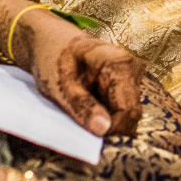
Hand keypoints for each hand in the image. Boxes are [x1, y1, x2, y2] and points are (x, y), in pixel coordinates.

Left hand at [15, 9, 145, 137]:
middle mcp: (131, 69)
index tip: (92, 141)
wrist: (48, 40)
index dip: (113, 130)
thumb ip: (82, 106)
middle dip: (111, 128)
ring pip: (127, 112)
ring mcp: (130, 76)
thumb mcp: (60, 85)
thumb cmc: (52, 57)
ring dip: (108, 122)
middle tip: (84, 133)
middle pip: (131, 112)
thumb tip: (103, 130)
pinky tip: (88, 112)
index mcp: (119, 64)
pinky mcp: (125, 83)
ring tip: (83, 118)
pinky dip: (106, 115)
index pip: (128, 109)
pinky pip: (121, 107)